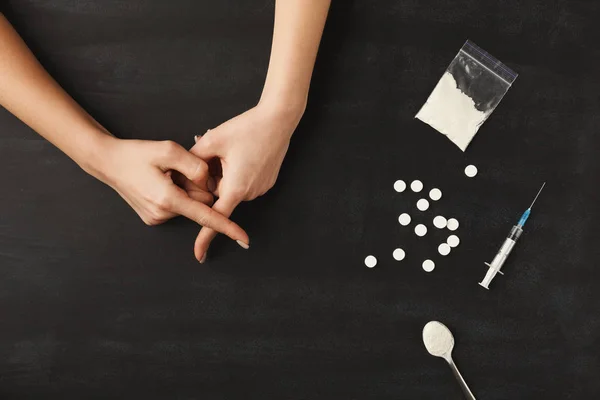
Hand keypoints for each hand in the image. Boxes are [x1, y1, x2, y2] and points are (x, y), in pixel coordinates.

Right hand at [87, 136, 249, 253]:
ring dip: (186, 190)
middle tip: (178, 170)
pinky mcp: (154, 218)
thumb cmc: (138, 154)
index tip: (243, 238)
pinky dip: (177, 195)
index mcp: (168, 199)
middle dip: (198, 188)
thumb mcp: (169, 150)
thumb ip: (195, 165)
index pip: (205, 216)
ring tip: (166, 176)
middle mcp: (163, 213)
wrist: (109, 162)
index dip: (227, 226)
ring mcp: (158, 218)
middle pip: (200, 204)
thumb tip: (209, 180)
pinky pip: (178, 206)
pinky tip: (162, 182)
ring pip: (190, 205)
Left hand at [189, 104, 301, 261]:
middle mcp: (250, 192)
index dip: (205, 238)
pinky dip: (237, 172)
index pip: (216, 217)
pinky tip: (242, 153)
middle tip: (214, 154)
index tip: (199, 255)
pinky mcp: (267, 182)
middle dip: (211, 179)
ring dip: (225, 174)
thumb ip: (193, 160)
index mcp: (235, 186)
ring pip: (231, 188)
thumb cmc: (246, 128)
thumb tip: (184, 174)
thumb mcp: (213, 140)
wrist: (279, 120)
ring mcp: (260, 188)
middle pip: (219, 194)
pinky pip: (243, 183)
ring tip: (231, 150)